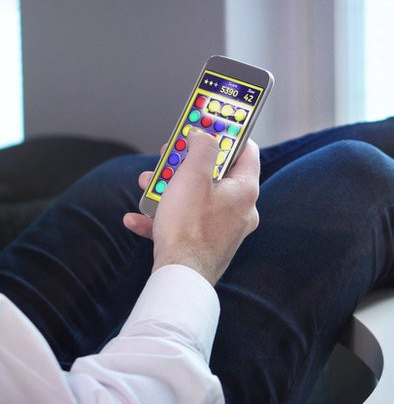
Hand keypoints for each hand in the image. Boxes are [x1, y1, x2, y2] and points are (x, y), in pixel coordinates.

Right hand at [123, 130, 260, 284]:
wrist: (180, 276)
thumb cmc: (188, 226)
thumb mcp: (193, 175)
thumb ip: (202, 148)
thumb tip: (204, 135)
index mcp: (245, 190)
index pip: (246, 151)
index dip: (226, 135)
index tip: (206, 127)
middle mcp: (242, 210)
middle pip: (216, 174)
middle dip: (186, 164)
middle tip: (167, 157)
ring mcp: (226, 229)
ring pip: (197, 198)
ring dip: (169, 189)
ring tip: (147, 186)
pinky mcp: (209, 245)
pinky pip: (186, 223)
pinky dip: (164, 217)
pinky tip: (137, 219)